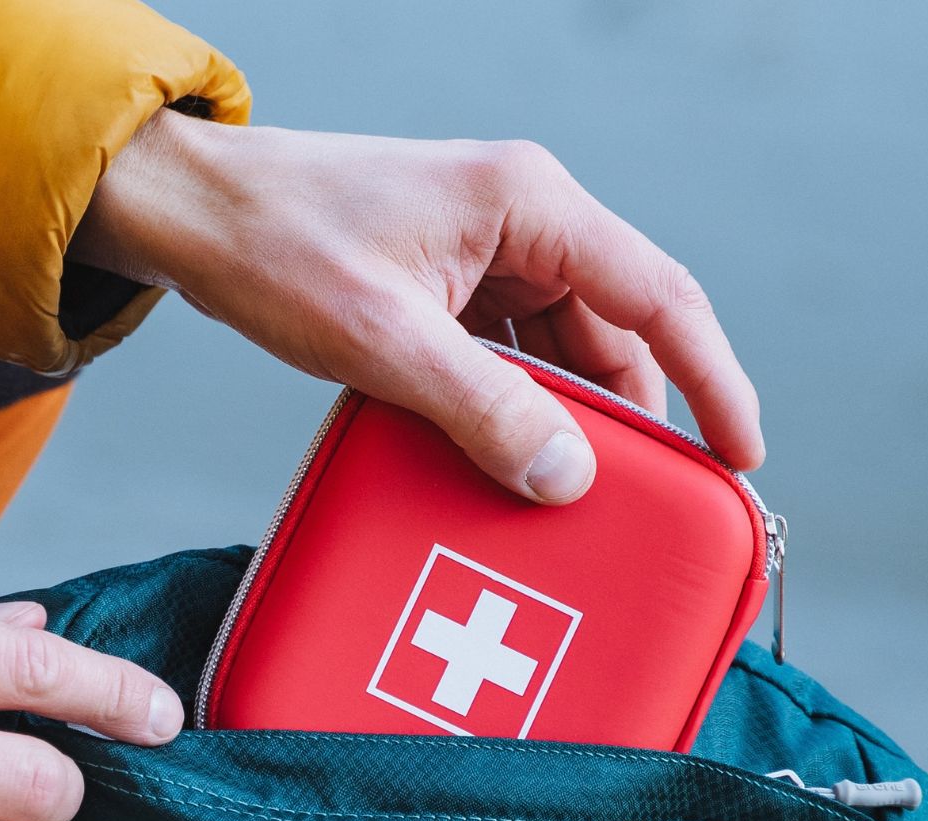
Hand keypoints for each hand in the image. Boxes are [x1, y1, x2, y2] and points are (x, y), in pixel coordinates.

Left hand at [71, 111, 764, 504]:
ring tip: (567, 500)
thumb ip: (485, 410)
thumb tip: (570, 477)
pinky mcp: (450, 280)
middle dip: (633, 422)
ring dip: (566, 421)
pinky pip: (513, 353)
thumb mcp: (384, 341)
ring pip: (565, 351)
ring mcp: (488, 248)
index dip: (716, 381)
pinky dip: (517, 408)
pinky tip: (505, 461)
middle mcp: (525, 217)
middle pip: (618, 332)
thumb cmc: (275, 245)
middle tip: (646, 509)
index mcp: (531, 204)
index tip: (742, 458)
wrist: (186, 210)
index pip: (661, 296)